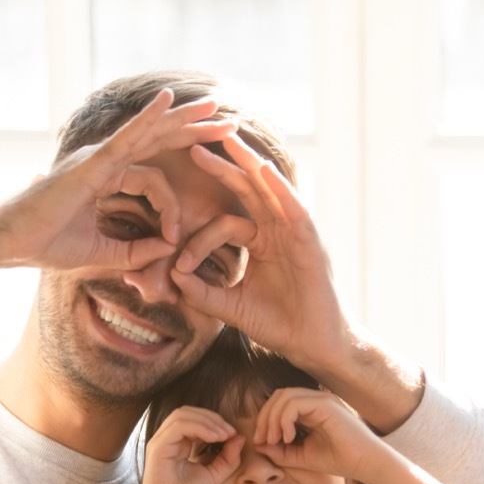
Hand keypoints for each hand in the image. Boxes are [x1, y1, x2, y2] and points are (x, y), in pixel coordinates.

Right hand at [0, 90, 235, 272]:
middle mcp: (104, 160)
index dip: (170, 208)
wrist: (13, 242)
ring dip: (186, 120)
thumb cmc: (47, 244)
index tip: (173, 239)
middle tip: (228, 122)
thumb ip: (136, 252)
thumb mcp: (103, 254)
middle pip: (159, 141)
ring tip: (217, 106)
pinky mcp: (93, 161)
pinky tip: (169, 100)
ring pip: (151, 134)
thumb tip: (168, 250)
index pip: (153, 180)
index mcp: (106, 178)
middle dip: (194, 131)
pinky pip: (126, 137)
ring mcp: (99, 157)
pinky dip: (148, 118)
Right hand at [141, 407, 240, 483]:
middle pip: (187, 412)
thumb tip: (239, 437)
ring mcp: (160, 442)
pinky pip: (179, 426)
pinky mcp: (158, 448)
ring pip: (182, 415)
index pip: (193, 419)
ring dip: (207, 421)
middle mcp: (166, 440)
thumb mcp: (215, 475)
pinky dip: (199, 428)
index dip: (214, 422)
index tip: (233, 434)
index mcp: (176, 444)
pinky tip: (215, 438)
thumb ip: (228, 457)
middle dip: (212, 418)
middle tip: (230, 431)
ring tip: (224, 434)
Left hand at [167, 136, 348, 374]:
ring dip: (249, 162)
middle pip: (246, 190)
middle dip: (222, 166)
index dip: (197, 240)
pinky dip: (280, 189)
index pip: (224, 224)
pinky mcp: (309, 241)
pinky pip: (293, 209)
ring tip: (230, 138)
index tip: (177, 264)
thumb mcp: (231, 307)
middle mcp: (276, 231)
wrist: (311, 344)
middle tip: (195, 143)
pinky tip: (264, 171)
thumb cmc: (278, 325)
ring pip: (269, 189)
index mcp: (259, 243)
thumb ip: (203, 293)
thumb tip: (172, 279)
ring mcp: (294, 233)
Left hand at [253, 387, 386, 483]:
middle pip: (279, 395)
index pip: (280, 402)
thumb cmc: (339, 461)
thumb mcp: (301, 457)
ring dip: (272, 419)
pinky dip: (284, 420)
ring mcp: (322, 399)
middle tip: (262, 440)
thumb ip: (280, 450)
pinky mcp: (326, 404)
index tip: (261, 442)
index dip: (265, 419)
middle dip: (265, 417)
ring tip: (274, 440)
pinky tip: (288, 438)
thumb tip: (258, 444)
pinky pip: (294, 404)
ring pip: (284, 396)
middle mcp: (316, 400)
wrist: (366, 465)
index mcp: (311, 409)